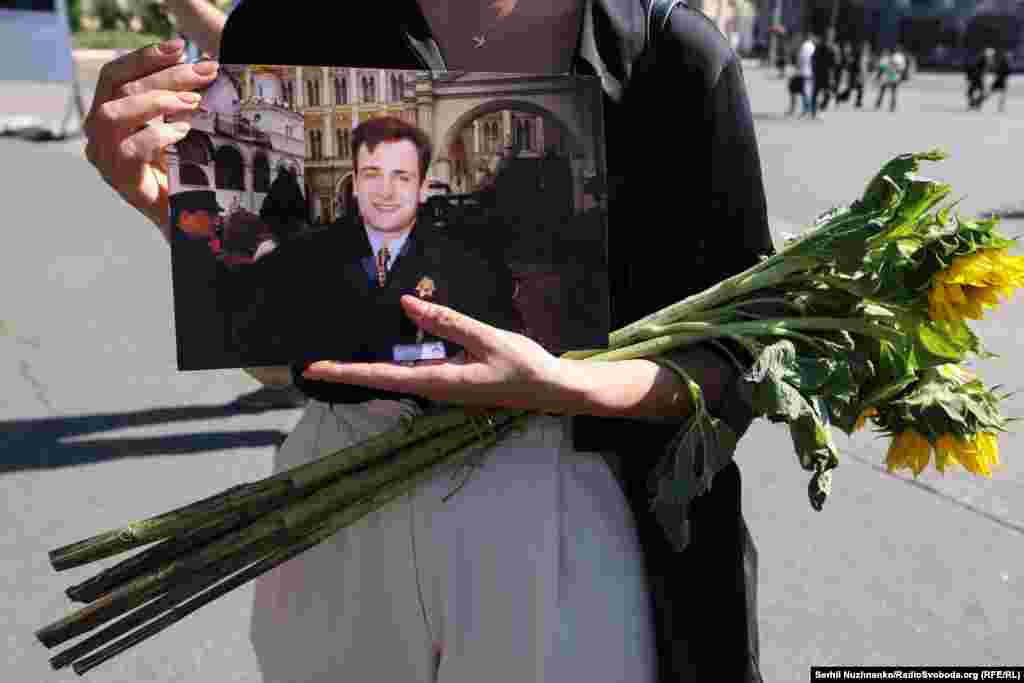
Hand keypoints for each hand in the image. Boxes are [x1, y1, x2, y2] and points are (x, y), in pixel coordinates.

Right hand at [83, 39, 219, 241]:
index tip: (181, 46)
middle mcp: (99, 135)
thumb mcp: (180, 128)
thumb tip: (203, 68)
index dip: (145, 56)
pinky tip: (184, 132)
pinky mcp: (121, 182)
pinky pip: (131, 150)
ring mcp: (106, 159)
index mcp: (109, 115)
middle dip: (165, 75)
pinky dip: (159, 135)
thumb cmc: (185, 172)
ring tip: (193, 102)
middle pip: (119, 89)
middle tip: (204, 72)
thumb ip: (178, 101)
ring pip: (114, 113)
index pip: (115, 75)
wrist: (189, 219)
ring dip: (157, 100)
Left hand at [302, 296, 574, 412]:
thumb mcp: (487, 339)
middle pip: (381, 381)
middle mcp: (435, 389)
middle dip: (348, 373)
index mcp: (440, 382)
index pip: (382, 377)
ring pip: (396, 378)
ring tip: (338, 358)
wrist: (553, 389)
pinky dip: (391, 364)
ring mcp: (443, 387)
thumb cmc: (525, 366)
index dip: (347, 372)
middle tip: (313, 364)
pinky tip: (384, 352)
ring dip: (367, 369)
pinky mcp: (452, 381)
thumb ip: (447, 322)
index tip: (315, 369)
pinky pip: (413, 373)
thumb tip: (406, 305)